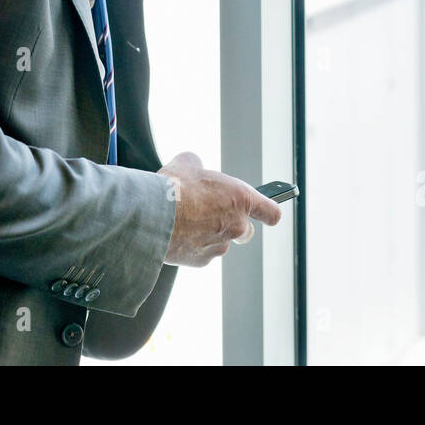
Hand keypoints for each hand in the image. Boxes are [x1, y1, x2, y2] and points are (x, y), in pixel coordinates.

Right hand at [158, 151, 283, 266]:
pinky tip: (177, 233)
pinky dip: (193, 245)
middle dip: (234, 224)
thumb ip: (200, 167)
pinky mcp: (202, 261)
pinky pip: (203, 253)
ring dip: (209, 233)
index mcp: (241, 198)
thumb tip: (195, 168)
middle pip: (247, 231)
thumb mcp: (188, 163)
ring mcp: (220, 246)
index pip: (271, 212)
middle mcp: (236, 225)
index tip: (267, 213)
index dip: (269, 212)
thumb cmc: (174, 188)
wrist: (153, 216)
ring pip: (221, 242)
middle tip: (213, 213)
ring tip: (185, 220)